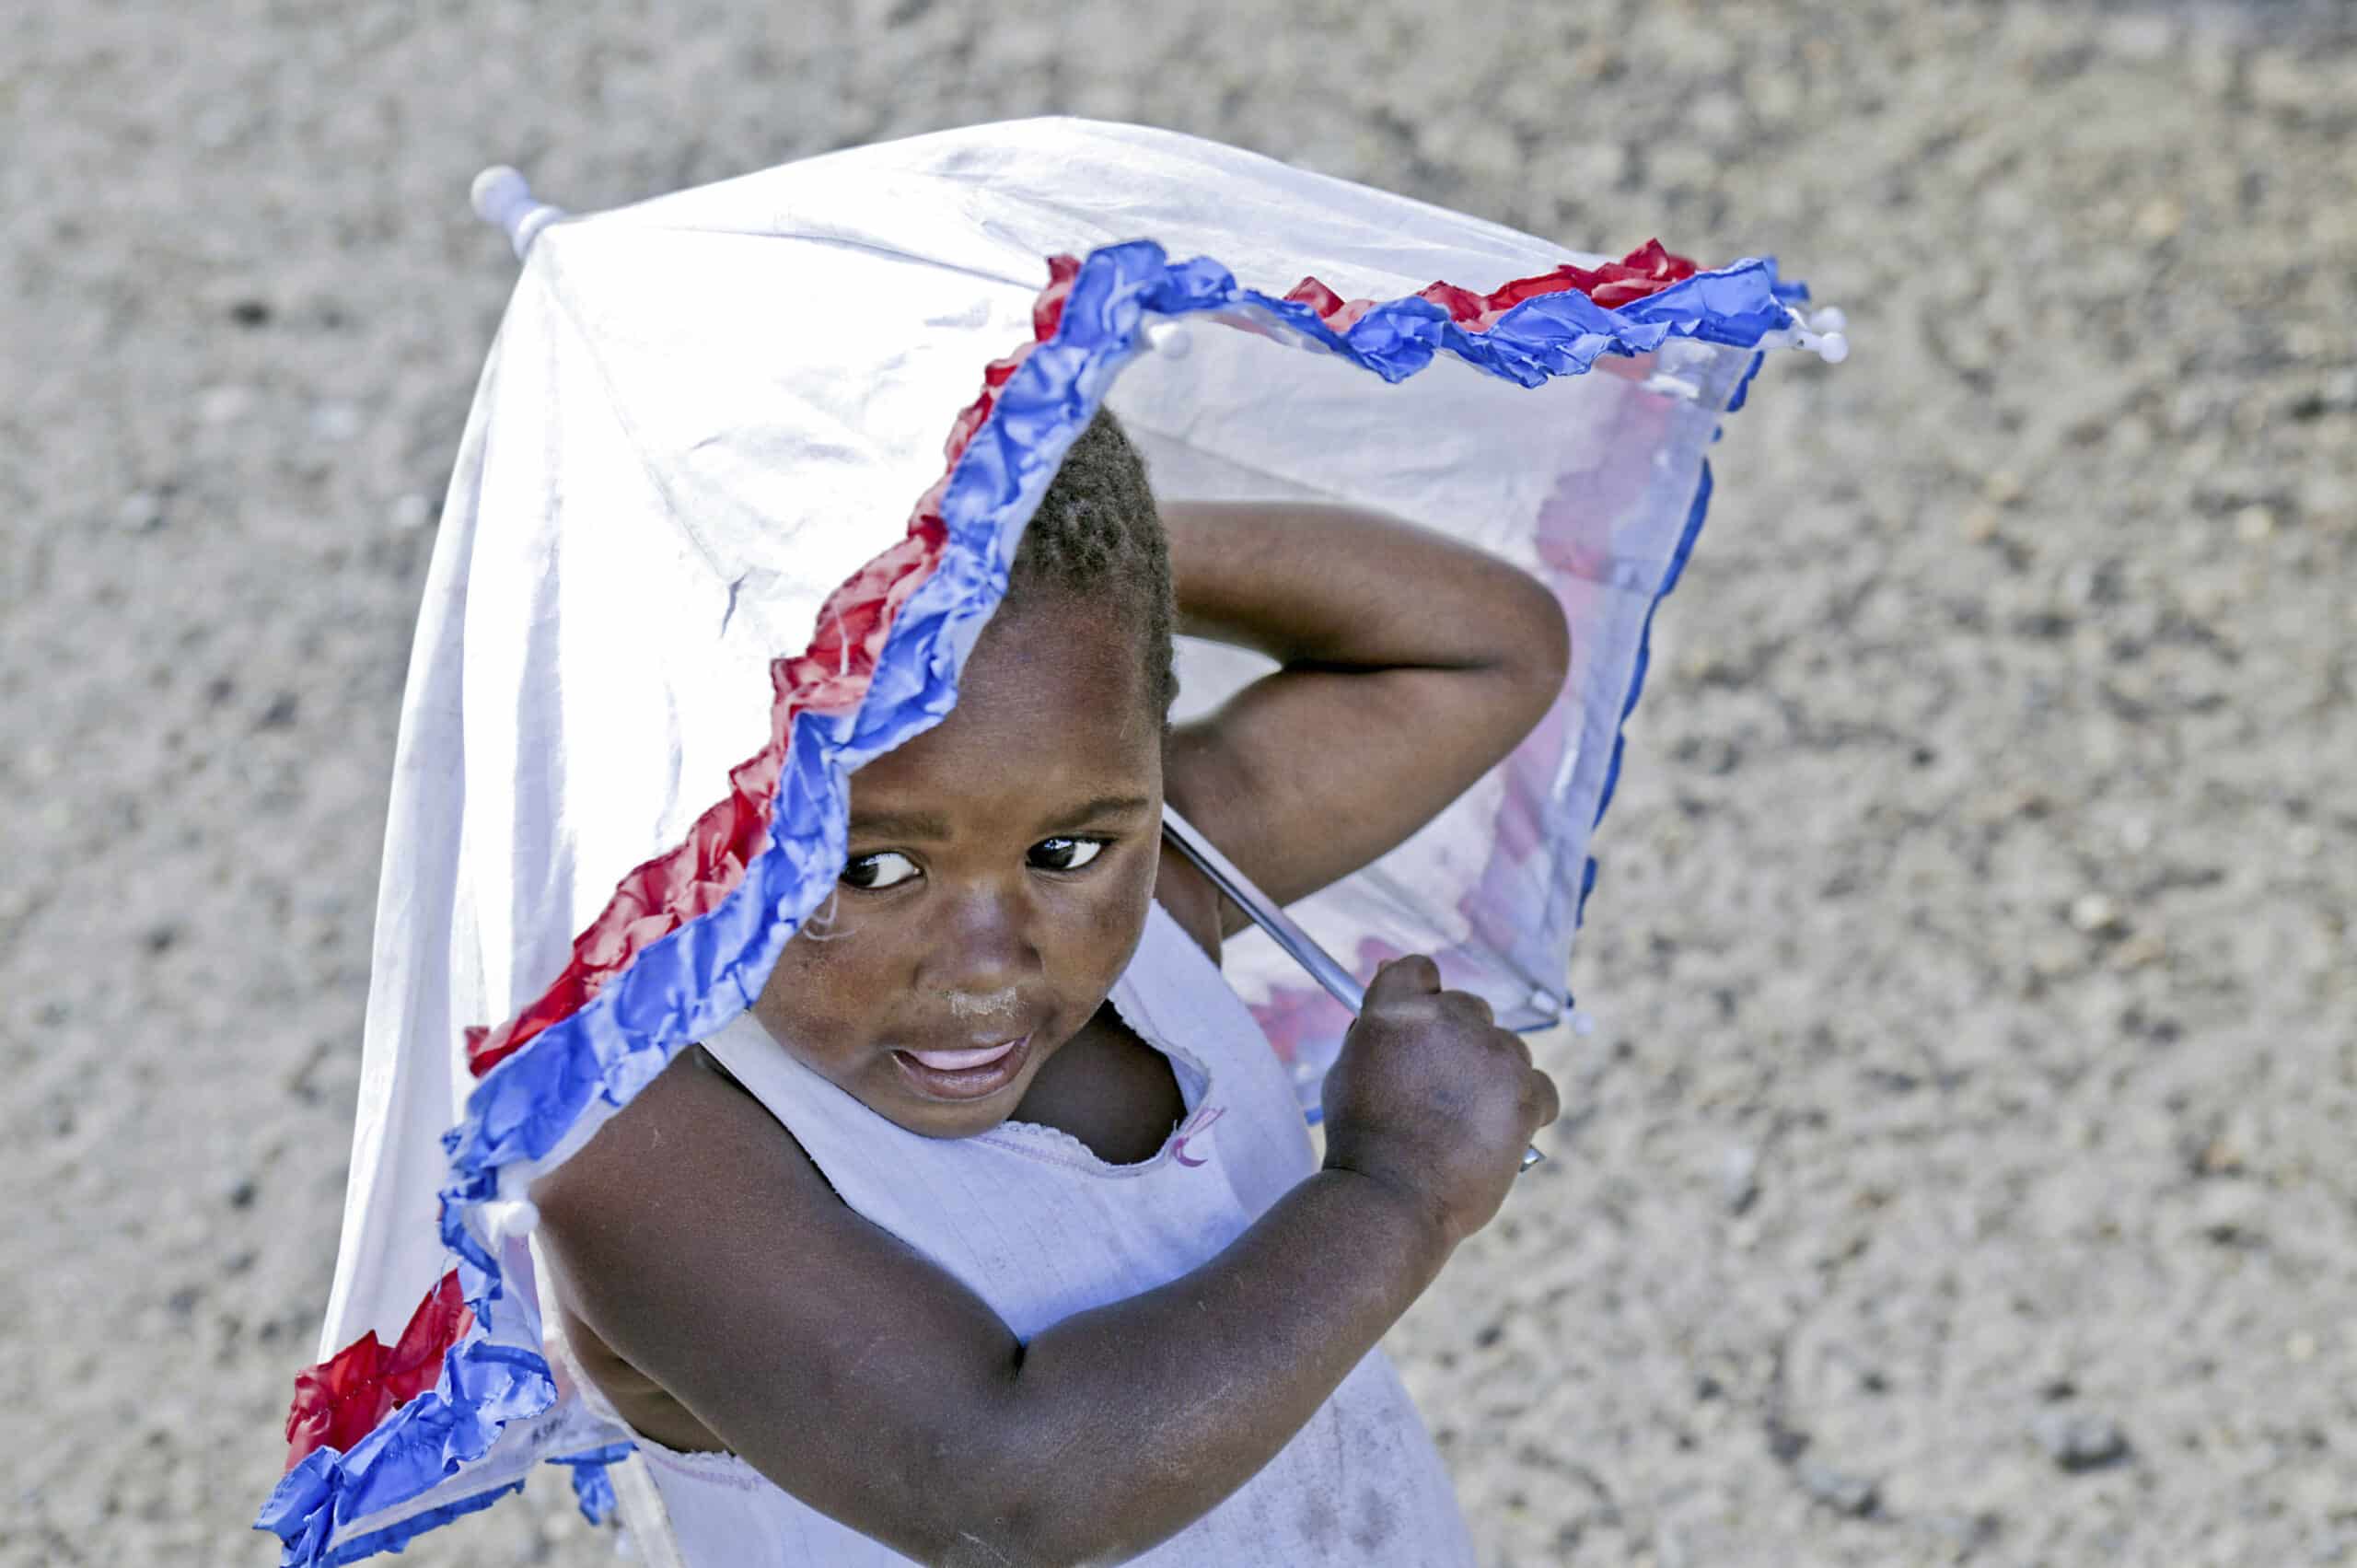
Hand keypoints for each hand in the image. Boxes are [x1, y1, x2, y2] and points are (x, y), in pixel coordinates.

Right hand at [1318, 956, 1561, 1250]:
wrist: (1389, 1199)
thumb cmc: (1362, 1141)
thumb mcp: (1350, 1068)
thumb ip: (1376, 1026)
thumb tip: (1389, 981)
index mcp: (1397, 1008)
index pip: (1419, 970)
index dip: (1422, 998)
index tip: (1422, 1029)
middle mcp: (1449, 1018)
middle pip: (1470, 1009)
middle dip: (1460, 1044)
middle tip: (1441, 1092)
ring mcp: (1492, 1054)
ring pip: (1509, 1049)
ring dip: (1494, 1077)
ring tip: (1464, 1125)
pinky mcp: (1527, 1092)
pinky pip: (1542, 1088)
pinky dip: (1527, 1109)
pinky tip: (1497, 1136)